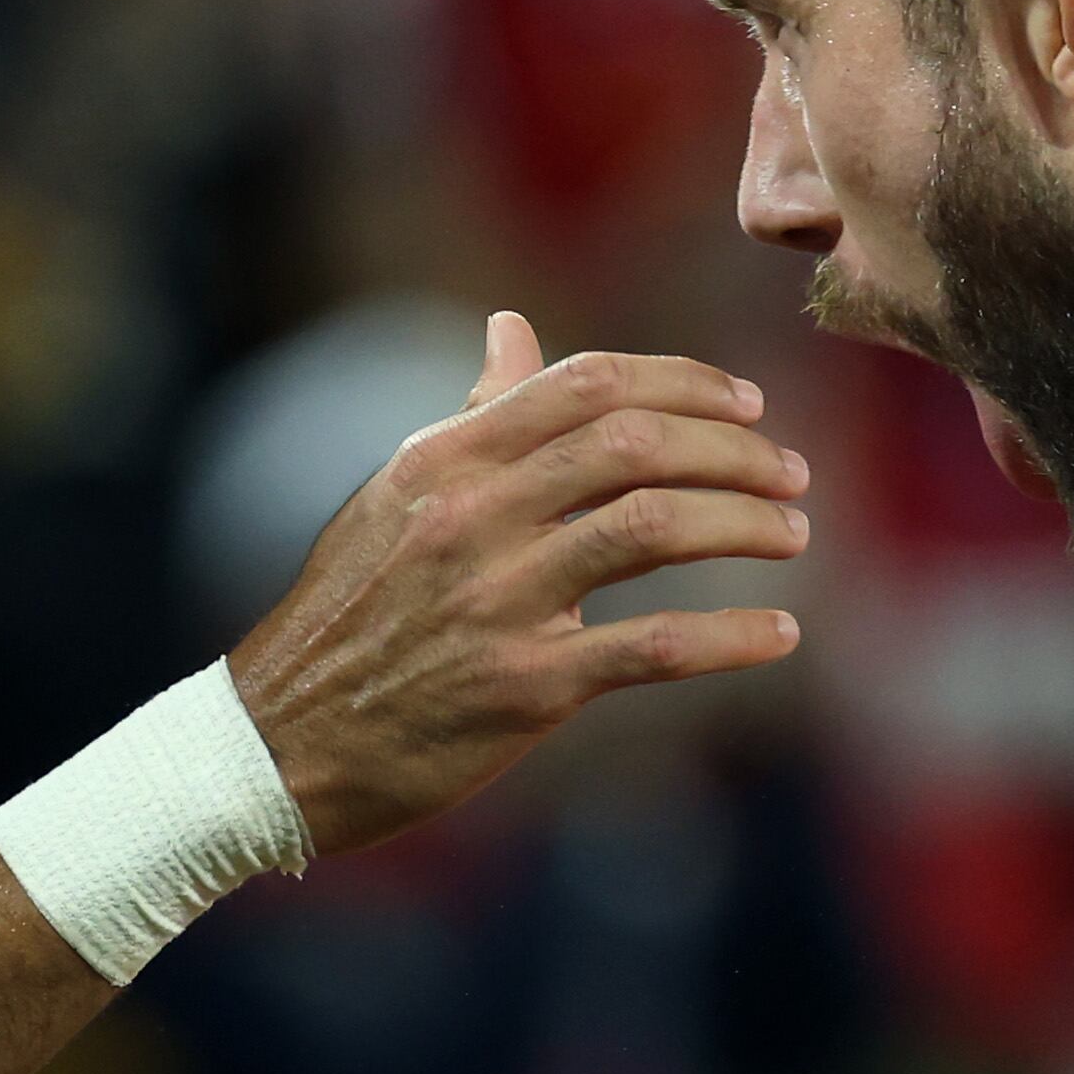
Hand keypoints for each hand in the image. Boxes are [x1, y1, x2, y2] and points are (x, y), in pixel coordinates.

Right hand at [228, 314, 807, 854]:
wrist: (280, 744)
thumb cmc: (349, 616)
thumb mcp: (395, 500)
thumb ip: (470, 417)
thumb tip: (514, 330)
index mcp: (445, 460)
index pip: (586, 385)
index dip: (684, 383)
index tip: (746, 407)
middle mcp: (473, 516)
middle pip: (636, 444)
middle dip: (734, 452)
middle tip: (788, 474)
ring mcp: (499, 600)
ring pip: (655, 526)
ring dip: (745, 524)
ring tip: (793, 534)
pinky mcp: (524, 687)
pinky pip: (653, 646)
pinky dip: (733, 638)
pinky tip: (781, 636)